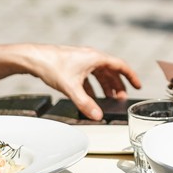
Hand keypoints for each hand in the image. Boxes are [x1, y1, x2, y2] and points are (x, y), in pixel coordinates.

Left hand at [23, 44, 141, 120]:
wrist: (34, 59)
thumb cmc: (52, 66)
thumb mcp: (71, 88)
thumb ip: (85, 103)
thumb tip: (97, 116)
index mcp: (96, 58)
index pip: (120, 66)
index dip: (131, 76)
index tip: (137, 85)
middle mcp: (91, 57)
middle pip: (111, 71)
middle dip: (117, 85)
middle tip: (121, 98)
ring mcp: (82, 60)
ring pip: (100, 74)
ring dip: (106, 86)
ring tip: (108, 99)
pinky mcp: (74, 64)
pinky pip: (89, 76)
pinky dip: (93, 86)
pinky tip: (90, 97)